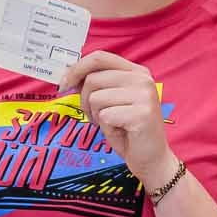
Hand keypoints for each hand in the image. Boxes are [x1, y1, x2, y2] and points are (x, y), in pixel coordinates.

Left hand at [60, 51, 173, 185]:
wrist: (152, 159)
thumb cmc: (128, 131)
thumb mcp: (112, 100)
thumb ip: (98, 84)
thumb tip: (68, 75)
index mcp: (137, 72)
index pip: (100, 57)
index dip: (77, 69)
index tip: (64, 84)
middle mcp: (143, 80)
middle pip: (93, 79)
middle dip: (84, 101)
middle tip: (96, 117)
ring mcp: (144, 96)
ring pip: (96, 98)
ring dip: (96, 116)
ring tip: (112, 124)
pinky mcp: (141, 115)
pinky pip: (105, 116)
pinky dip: (106, 129)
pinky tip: (121, 133)